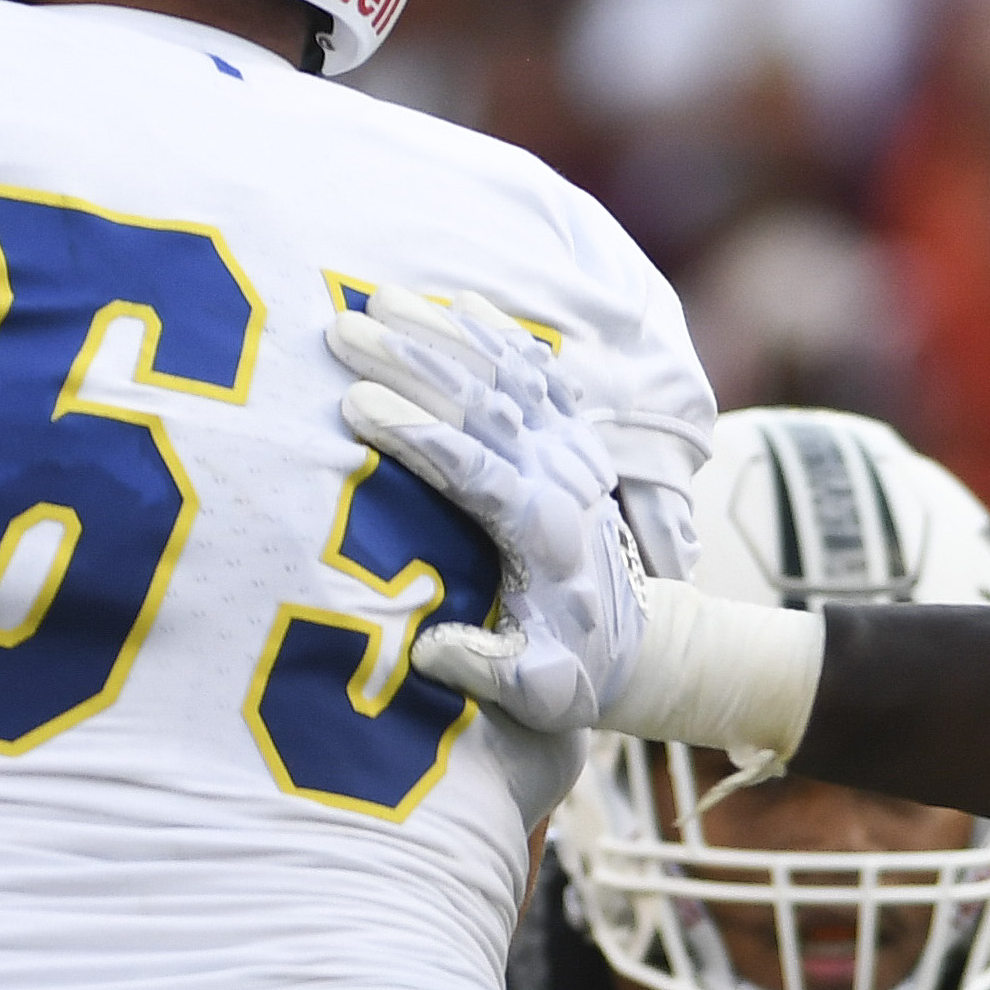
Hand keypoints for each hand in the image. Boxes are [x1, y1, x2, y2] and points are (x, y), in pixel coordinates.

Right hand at [327, 285, 645, 733]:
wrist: (647, 643)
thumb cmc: (574, 669)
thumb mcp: (538, 691)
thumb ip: (486, 670)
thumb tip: (428, 648)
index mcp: (542, 531)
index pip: (473, 468)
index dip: (414, 433)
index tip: (354, 403)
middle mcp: (561, 476)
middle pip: (483, 402)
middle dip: (409, 361)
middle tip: (341, 330)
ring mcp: (570, 449)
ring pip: (506, 372)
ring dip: (442, 332)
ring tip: (378, 298)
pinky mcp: (573, 438)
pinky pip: (539, 368)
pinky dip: (499, 331)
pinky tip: (457, 299)